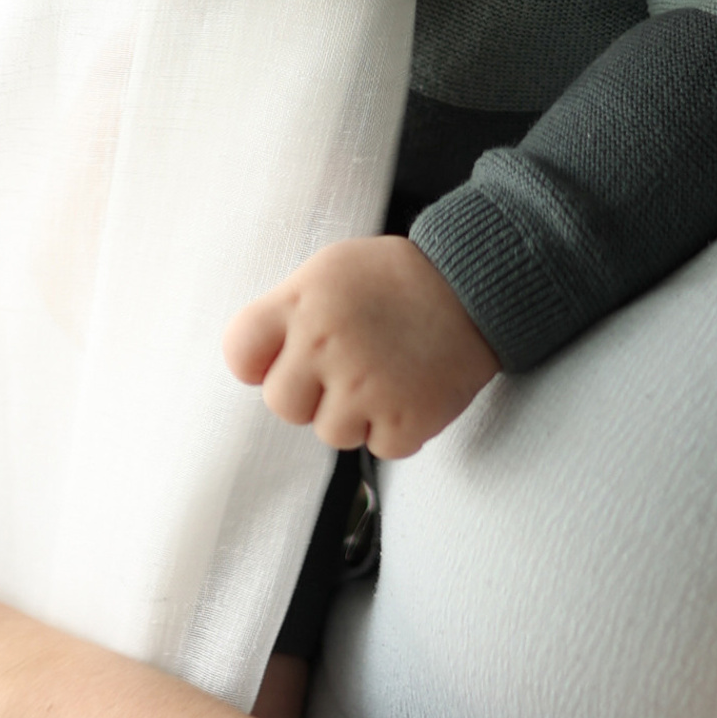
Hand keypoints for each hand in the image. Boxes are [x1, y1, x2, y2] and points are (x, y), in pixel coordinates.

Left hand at [223, 234, 498, 457]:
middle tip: (346, 368)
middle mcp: (327, 345)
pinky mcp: (405, 420)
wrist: (476, 286)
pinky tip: (412, 389)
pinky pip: (381, 448)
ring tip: (386, 373)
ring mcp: (366, 386)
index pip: (240, 352)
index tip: (280, 360)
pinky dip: (398, 428)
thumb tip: (254, 365)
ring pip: (331, 433)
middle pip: (282, 405)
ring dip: (356, 414)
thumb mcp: (331, 270)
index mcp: (302, 303)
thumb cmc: (399, 279)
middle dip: (310, 394)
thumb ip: (288, 312)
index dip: (258, 363)